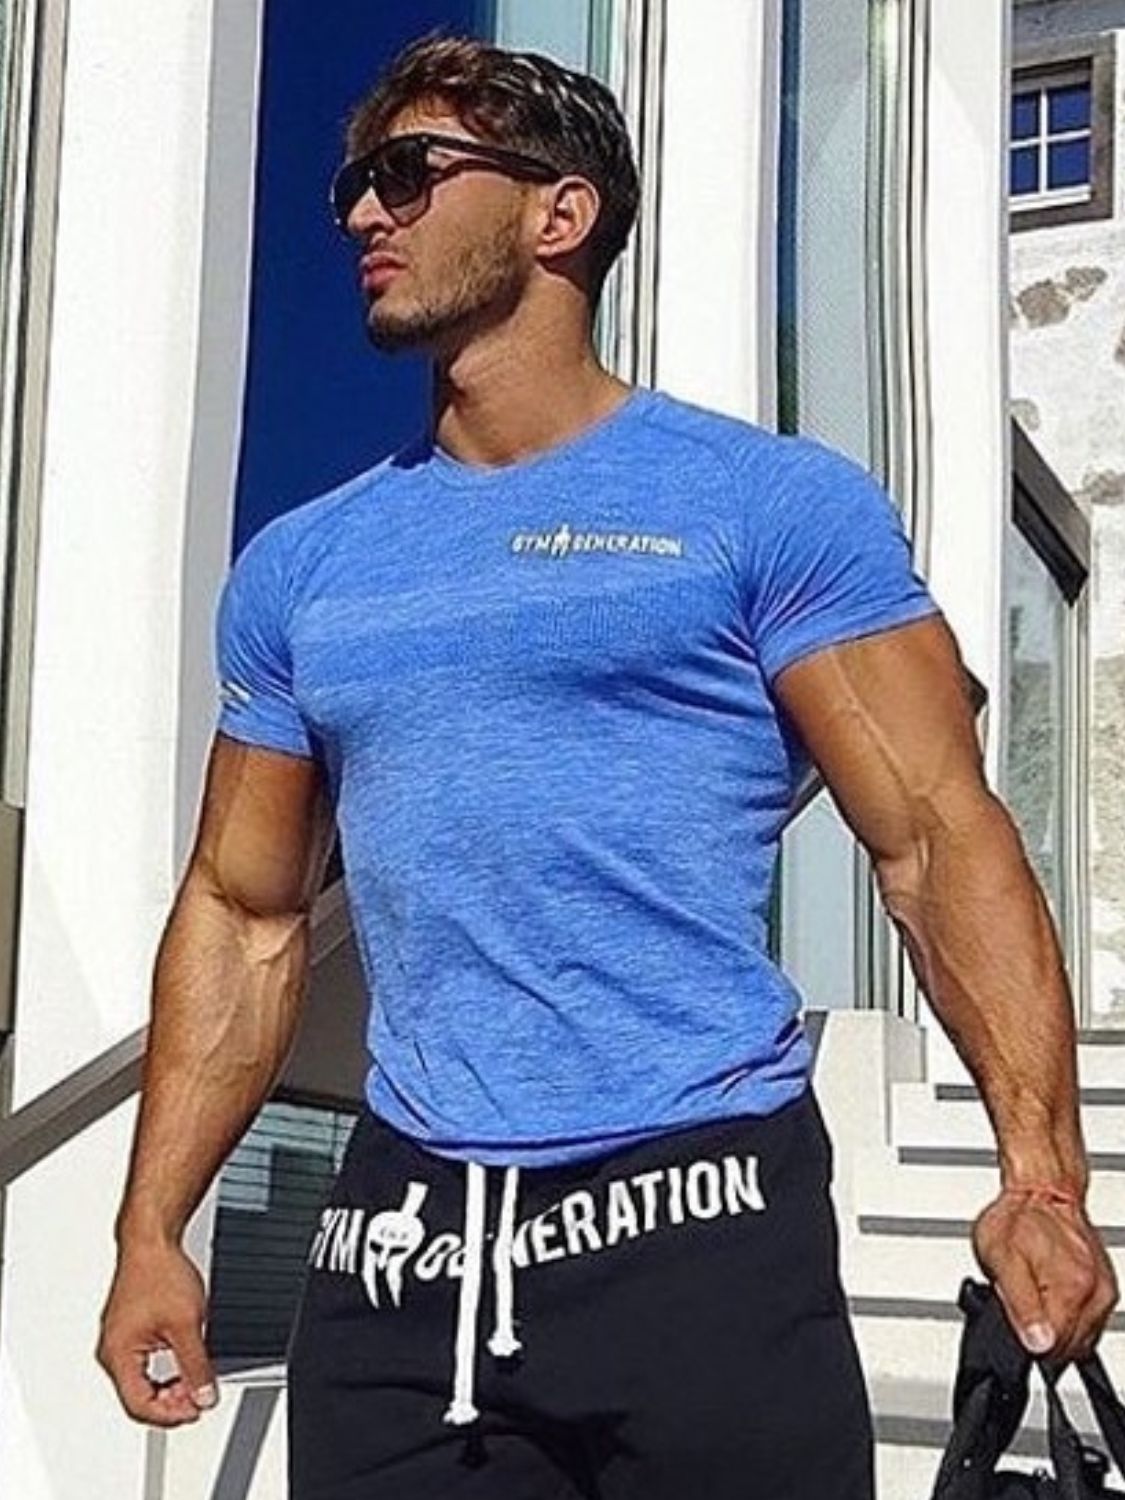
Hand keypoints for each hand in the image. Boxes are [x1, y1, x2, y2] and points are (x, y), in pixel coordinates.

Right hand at [97, 1242, 218, 1426]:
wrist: (152, 1242)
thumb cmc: (160, 1272)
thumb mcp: (187, 1324)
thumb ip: (196, 1365)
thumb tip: (204, 1395)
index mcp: (118, 1354)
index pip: (139, 1406)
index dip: (171, 1415)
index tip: (196, 1410)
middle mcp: (112, 1351)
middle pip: (138, 1398)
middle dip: (171, 1402)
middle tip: (199, 1396)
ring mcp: (118, 1341)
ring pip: (141, 1383)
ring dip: (169, 1387)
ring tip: (195, 1381)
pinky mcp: (128, 1332)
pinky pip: (142, 1366)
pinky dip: (164, 1372)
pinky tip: (182, 1366)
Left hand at [972, 1188, 1118, 1363]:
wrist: (1040, 1190)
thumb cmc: (1017, 1219)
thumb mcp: (1001, 1261)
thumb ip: (1020, 1307)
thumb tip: (1038, 1345)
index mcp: (1071, 1289)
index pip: (1053, 1350)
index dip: (1027, 1344)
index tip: (1015, 1323)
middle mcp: (1096, 1293)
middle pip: (1069, 1348)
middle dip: (1041, 1337)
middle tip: (1021, 1306)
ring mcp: (1104, 1291)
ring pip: (1081, 1339)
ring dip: (1057, 1329)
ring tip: (1036, 1297)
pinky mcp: (1106, 1288)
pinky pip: (1089, 1322)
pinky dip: (1069, 1318)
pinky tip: (1052, 1299)